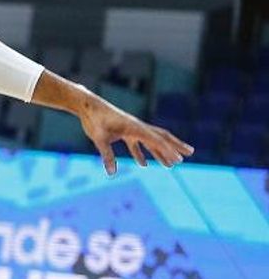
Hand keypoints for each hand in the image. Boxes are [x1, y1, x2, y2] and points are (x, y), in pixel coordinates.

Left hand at [77, 97, 193, 174]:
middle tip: (190, 153)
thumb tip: (111, 173)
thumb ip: (106, 155)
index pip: (156, 140)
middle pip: (161, 136)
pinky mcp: (122, 131)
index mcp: (135, 127)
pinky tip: (143, 164)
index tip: (179, 160)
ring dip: (161, 152)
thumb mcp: (99, 138)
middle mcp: (136, 127)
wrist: (87, 105)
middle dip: (175, 146)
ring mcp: (130, 128)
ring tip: (171, 165)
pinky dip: (141, 153)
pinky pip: (136, 143)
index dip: (168, 151)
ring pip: (150, 141)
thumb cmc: (94, 120)